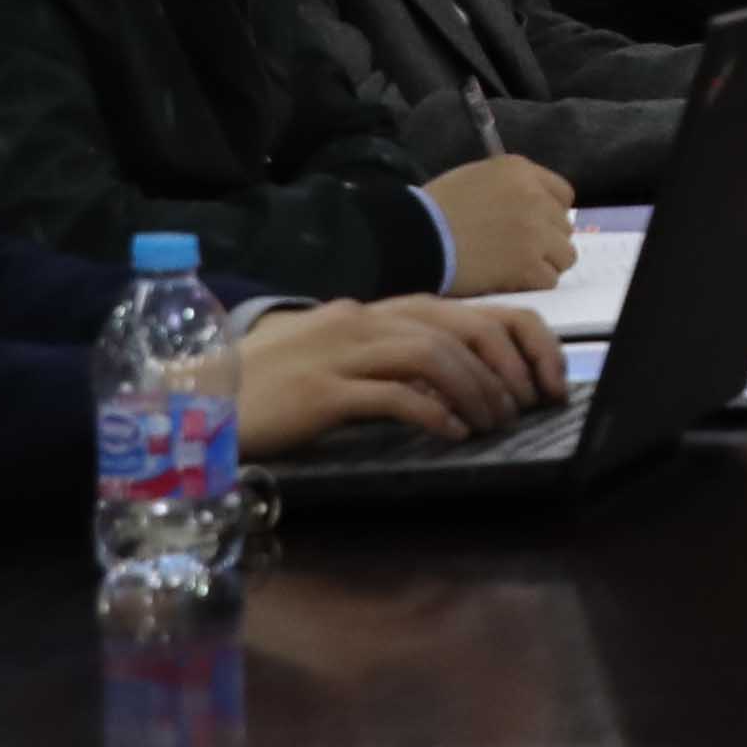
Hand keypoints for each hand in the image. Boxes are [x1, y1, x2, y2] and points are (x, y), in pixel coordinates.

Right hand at [233, 293, 562, 456]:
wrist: (199, 393)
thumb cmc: (273, 382)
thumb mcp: (341, 360)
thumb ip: (393, 362)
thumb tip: (456, 388)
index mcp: (376, 311)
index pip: (470, 311)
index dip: (521, 342)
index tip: (546, 380)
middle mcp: (365, 320)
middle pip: (464, 327)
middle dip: (510, 367)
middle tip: (529, 406)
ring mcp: (343, 352)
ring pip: (435, 356)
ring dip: (478, 392)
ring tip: (494, 424)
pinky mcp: (323, 391)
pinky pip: (393, 395)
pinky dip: (433, 413)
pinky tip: (452, 435)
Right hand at [424, 152, 577, 295]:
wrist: (414, 237)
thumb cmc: (434, 210)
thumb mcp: (475, 178)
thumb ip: (511, 188)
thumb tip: (537, 208)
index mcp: (520, 170)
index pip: (563, 194)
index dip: (550, 214)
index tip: (535, 227)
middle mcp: (535, 197)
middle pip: (564, 227)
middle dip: (545, 241)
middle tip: (516, 252)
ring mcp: (535, 231)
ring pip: (564, 255)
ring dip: (543, 264)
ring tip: (513, 268)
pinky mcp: (529, 264)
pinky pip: (549, 280)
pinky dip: (531, 285)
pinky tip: (507, 281)